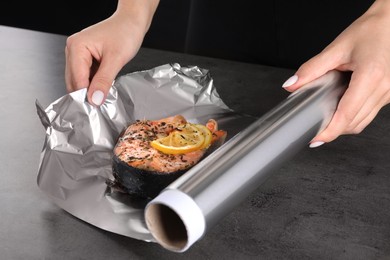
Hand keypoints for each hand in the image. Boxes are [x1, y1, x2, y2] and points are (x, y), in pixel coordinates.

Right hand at [65, 0, 158, 105]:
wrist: (132, 21)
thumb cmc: (125, 33)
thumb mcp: (116, 59)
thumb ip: (104, 80)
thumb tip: (94, 99)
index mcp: (76, 47)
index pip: (76, 79)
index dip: (85, 96)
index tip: (94, 110)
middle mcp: (73, 49)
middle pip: (74, 82)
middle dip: (86, 95)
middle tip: (99, 108)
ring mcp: (78, 54)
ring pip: (80, 81)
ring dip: (90, 91)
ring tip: (103, 99)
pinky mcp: (85, 58)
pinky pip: (86, 76)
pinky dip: (93, 84)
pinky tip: (103, 90)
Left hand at [282, 0, 389, 147]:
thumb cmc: (370, 31)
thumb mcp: (336, 48)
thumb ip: (312, 69)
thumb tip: (292, 85)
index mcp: (371, 76)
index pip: (347, 114)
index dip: (330, 131)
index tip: (316, 139)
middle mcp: (384, 88)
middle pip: (355, 122)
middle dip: (334, 130)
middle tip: (316, 130)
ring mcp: (389, 92)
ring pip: (364, 121)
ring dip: (344, 125)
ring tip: (327, 120)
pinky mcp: (389, 93)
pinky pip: (370, 113)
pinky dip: (354, 116)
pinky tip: (341, 109)